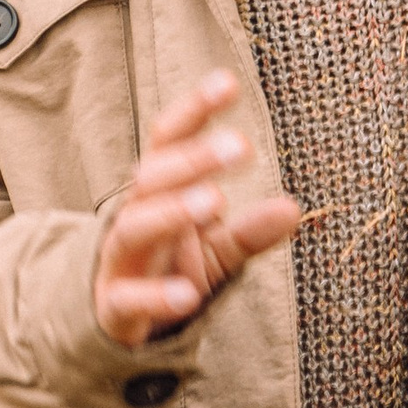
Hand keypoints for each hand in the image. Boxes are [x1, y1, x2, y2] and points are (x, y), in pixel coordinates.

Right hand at [93, 70, 302, 349]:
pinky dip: (157, 296)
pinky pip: (130, 299)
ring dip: (173, 211)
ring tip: (216, 201)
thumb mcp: (216, 250)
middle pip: (153, 178)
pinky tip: (189, 294)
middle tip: (242, 145)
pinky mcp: (113, 307)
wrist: (115, 325)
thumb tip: (294, 209)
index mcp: (156, 191)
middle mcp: (133, 216)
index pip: (167, 140)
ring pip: (135, 227)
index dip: (194, 110)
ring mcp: (119, 261)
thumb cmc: (168, 271)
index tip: (228, 82)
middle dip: (193, 159)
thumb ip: (250, 232)